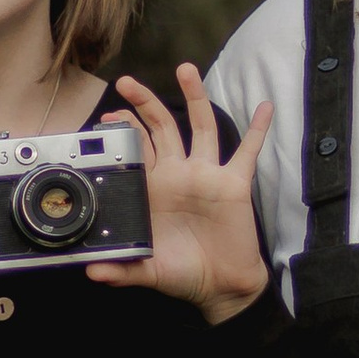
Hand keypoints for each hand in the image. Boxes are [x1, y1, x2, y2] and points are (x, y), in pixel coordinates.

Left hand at [85, 66, 271, 323]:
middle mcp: (180, 175)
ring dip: (195, 97)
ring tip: (186, 70)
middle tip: (127, 82)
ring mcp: (207, 176)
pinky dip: (258, 129)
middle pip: (162, 128)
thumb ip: (122, 270)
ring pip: (201, 126)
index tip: (108, 117)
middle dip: (144, 104)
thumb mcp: (148, 271)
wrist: (220, 287)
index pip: (137, 149)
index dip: (124, 131)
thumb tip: (92, 273)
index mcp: (155, 189)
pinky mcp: (234, 184)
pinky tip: (266, 106)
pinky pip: (248, 151)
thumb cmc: (184, 274)